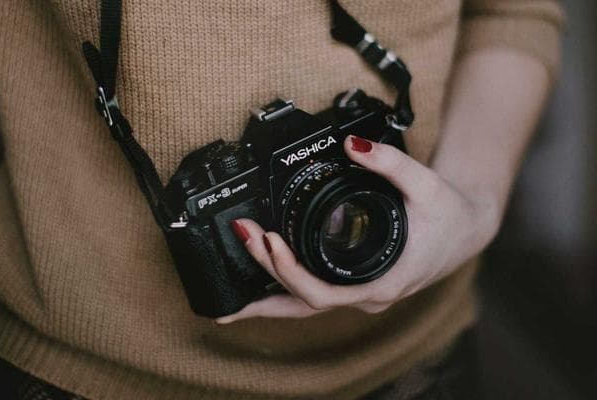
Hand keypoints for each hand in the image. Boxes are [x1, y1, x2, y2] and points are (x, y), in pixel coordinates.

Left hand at [216, 135, 499, 323]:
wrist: (466, 230)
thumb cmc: (449, 215)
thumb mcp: (426, 183)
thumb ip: (390, 162)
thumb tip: (352, 145)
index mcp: (383, 281)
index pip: (323, 293)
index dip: (289, 272)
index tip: (268, 241)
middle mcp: (368, 296)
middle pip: (304, 304)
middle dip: (266, 278)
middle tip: (242, 238)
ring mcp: (361, 295)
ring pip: (306, 309)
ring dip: (269, 299)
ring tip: (229, 301)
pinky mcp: (356, 286)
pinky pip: (314, 297)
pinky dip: (285, 293)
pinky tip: (263, 286)